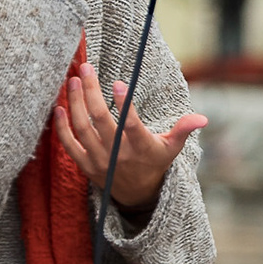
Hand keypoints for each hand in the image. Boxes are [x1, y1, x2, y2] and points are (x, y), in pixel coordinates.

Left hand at [53, 60, 206, 211]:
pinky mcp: (85, 165)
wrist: (136, 195)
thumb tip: (203, 118)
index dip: (125, 105)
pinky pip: (69, 145)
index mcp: (141, 148)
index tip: (118, 82)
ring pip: (82, 129)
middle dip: (91, 92)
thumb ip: (183, 129)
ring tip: (73, 80)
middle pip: (101, 121)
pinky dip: (61, 127)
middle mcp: (118, 155)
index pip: (132, 126)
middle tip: (86, 68)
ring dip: (75, 103)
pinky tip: (59, 107)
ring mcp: (99, 161)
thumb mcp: (172, 148)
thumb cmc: (155, 162)